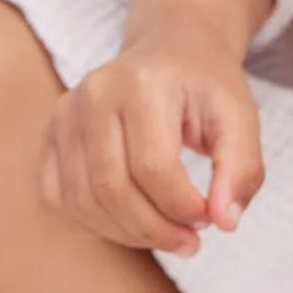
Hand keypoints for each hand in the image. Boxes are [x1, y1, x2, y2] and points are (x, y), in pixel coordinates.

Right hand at [42, 35, 265, 255]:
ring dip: (128, 234)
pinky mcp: (50, 135)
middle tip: (190, 239)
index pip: (153, 167)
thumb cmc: (205, 89)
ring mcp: (64, 114)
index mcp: (142, 83)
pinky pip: (58, 198)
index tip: (209, 217)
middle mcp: (93, 94)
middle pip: (111, 188)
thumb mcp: (240, 120)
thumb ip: (242, 170)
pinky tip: (130, 222)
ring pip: (83, 201)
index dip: (182, 207)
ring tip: (165, 234)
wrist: (171, 52)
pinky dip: (95, 224)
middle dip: (155, 229)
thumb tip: (225, 222)